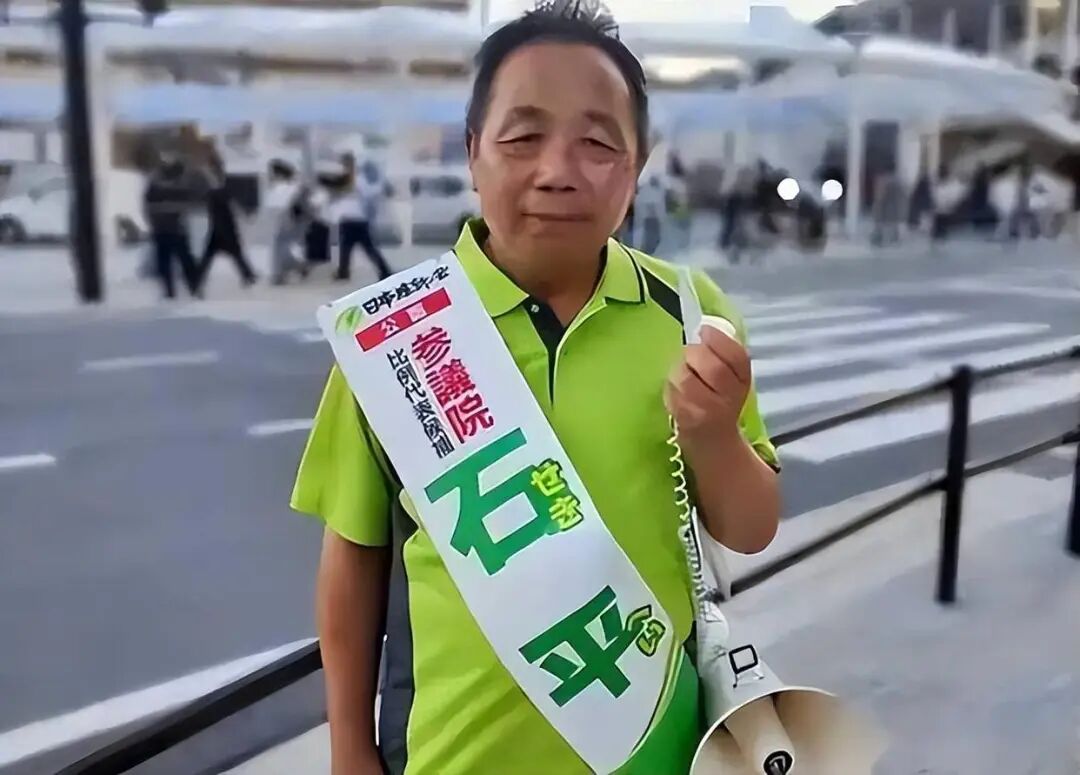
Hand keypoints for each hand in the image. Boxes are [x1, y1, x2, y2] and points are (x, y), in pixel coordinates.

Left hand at [664, 325, 750, 453]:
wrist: (712, 441)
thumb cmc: (720, 400)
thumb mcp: (733, 378)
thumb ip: (725, 353)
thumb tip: (706, 328)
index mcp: (743, 382)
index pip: (736, 357)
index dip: (719, 340)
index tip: (705, 331)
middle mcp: (728, 399)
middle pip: (712, 368)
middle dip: (695, 353)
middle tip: (691, 353)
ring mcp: (705, 411)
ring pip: (686, 377)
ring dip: (680, 368)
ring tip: (684, 371)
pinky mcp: (683, 419)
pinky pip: (671, 391)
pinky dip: (671, 384)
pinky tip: (678, 388)